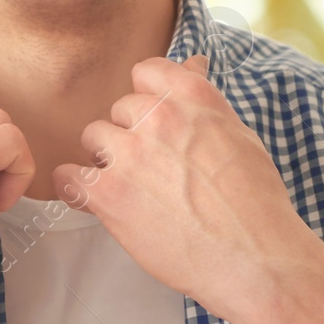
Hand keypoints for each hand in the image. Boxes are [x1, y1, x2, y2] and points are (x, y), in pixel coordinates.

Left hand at [51, 55, 321, 323]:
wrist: (255, 258)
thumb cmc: (255, 203)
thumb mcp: (239, 135)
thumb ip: (204, 101)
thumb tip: (192, 64)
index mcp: (191, 97)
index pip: (146, 71)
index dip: (148, 97)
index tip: (154, 119)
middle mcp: (157, 116)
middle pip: (119, 108)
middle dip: (131, 134)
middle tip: (151, 167)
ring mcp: (129, 154)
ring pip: (94, 137)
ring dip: (106, 159)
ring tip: (130, 188)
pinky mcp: (109, 193)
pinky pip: (68, 176)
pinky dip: (76, 187)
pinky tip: (94, 200)